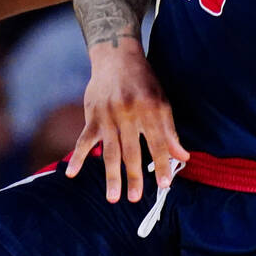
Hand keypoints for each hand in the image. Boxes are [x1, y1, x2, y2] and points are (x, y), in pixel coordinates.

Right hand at [66, 39, 189, 202]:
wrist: (116, 56)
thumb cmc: (143, 81)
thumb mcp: (161, 101)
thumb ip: (169, 131)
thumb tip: (182, 157)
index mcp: (149, 109)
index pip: (158, 143)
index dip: (162, 164)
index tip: (165, 185)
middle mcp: (128, 113)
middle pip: (131, 151)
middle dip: (134, 176)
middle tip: (135, 199)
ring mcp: (108, 116)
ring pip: (109, 150)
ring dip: (111, 175)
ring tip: (113, 197)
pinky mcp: (92, 116)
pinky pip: (83, 140)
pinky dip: (78, 157)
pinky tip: (72, 174)